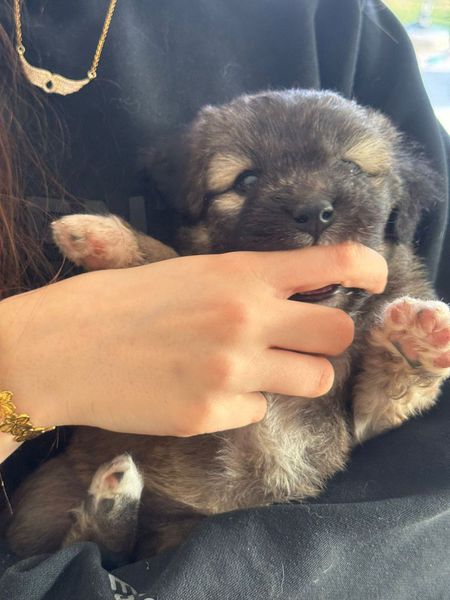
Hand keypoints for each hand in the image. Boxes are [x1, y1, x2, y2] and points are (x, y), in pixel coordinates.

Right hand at [0, 243, 386, 437]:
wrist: (60, 348)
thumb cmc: (118, 301)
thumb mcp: (189, 272)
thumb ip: (247, 282)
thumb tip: (296, 294)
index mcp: (239, 273)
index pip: (333, 263)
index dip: (368, 268)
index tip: (374, 279)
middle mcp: (247, 320)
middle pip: (339, 334)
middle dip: (327, 338)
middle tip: (301, 338)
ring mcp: (232, 373)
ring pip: (313, 381)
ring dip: (295, 376)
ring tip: (255, 370)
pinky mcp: (211, 416)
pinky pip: (258, 412)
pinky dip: (243, 404)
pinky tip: (204, 392)